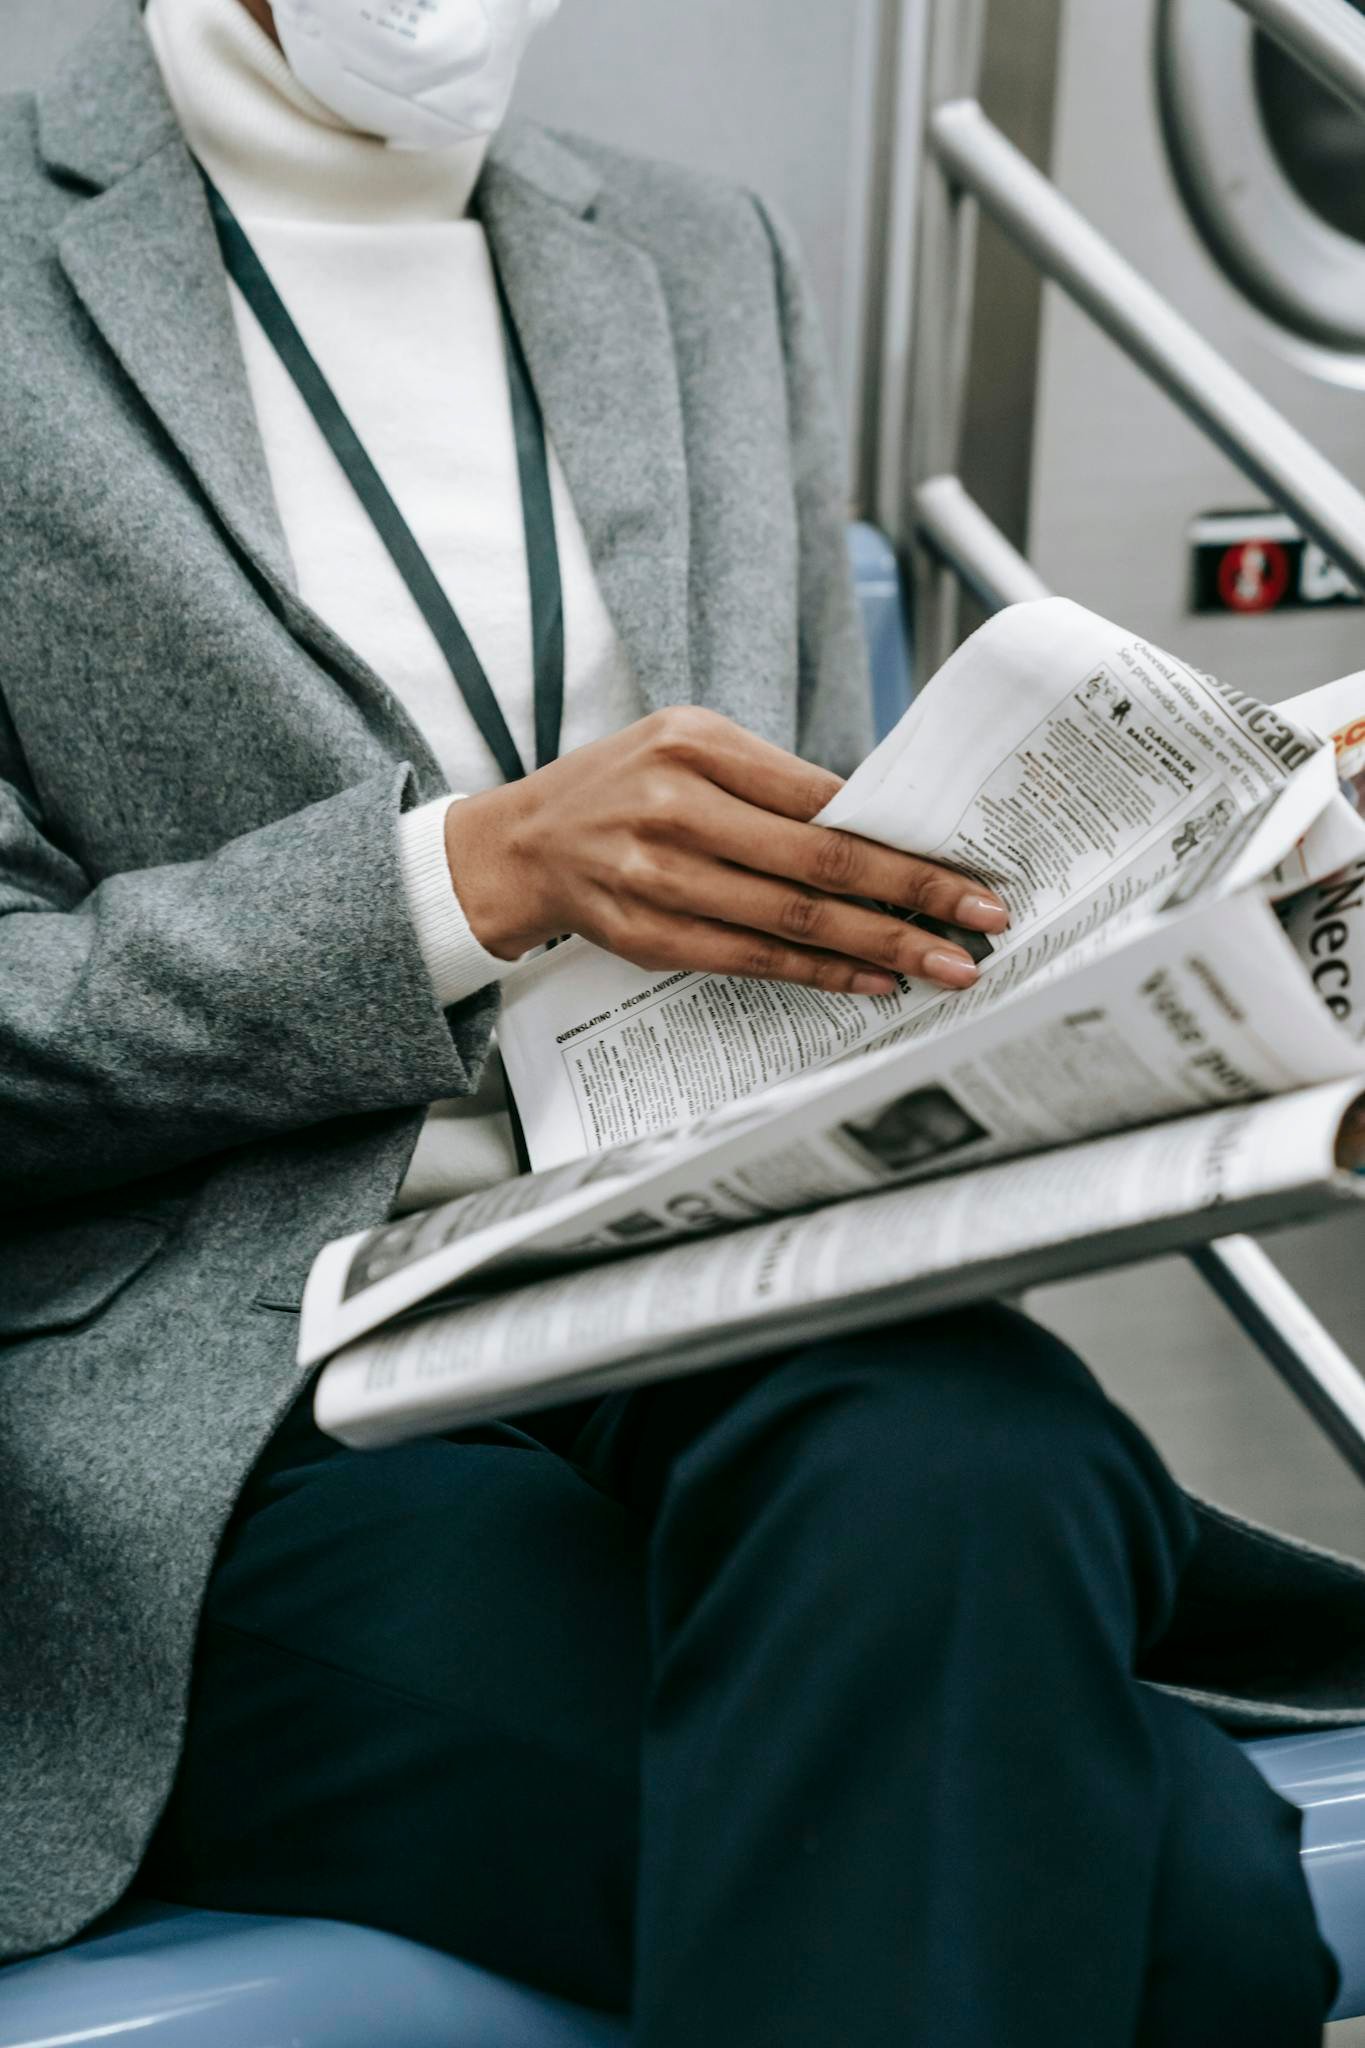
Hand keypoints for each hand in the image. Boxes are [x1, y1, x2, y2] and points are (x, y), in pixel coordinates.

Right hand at [443, 708, 1008, 994]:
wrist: (522, 845)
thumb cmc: (622, 787)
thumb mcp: (689, 747)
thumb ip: (773, 780)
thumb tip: (876, 827)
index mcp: (696, 746)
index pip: (823, 799)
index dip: (900, 837)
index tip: (965, 862)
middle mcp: (677, 809)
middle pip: (820, 862)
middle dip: (914, 896)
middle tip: (983, 920)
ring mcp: (660, 879)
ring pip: (794, 921)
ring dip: (881, 947)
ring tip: (944, 965)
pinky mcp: (650, 938)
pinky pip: (754, 961)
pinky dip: (821, 974)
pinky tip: (872, 980)